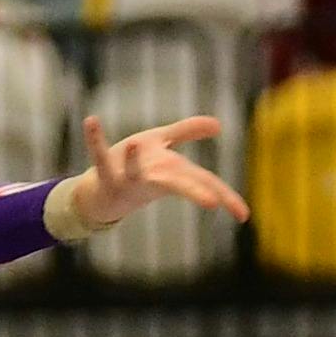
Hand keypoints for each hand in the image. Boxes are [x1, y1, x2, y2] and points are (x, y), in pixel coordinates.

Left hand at [62, 109, 246, 232]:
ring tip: (136, 143)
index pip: (204, 182)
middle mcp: (152, 178)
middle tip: (213, 202)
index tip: (244, 216)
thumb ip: (188, 131)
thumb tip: (219, 125)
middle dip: (193, 190)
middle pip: (177, 183)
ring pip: (136, 173)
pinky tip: (91, 120)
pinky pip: (100, 155)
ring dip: (135, 161)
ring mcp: (128, 179)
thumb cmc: (137, 168)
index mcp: (172, 172)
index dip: (225, 195)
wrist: (100, 194)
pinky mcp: (105, 174)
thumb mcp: (165, 145)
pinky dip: (95, 139)